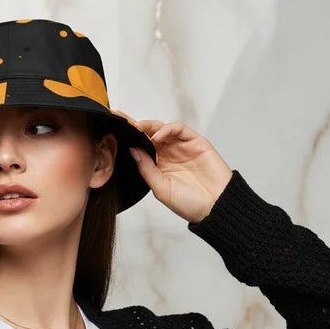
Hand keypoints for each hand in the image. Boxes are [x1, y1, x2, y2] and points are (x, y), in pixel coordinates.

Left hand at [113, 110, 232, 223]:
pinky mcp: (196, 142)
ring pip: (163, 129)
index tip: (114, 129)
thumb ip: (147, 169)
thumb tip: (132, 150)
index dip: (129, 138)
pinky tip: (158, 136)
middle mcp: (168, 154)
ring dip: (150, 126)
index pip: (140, 147)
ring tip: (139, 128)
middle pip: (149, 134)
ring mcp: (182, 147)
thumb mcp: (162, 189)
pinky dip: (168, 128)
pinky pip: (180, 129)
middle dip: (136, 127)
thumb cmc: (189, 204)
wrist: (215, 207)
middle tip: (122, 121)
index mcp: (158, 166)